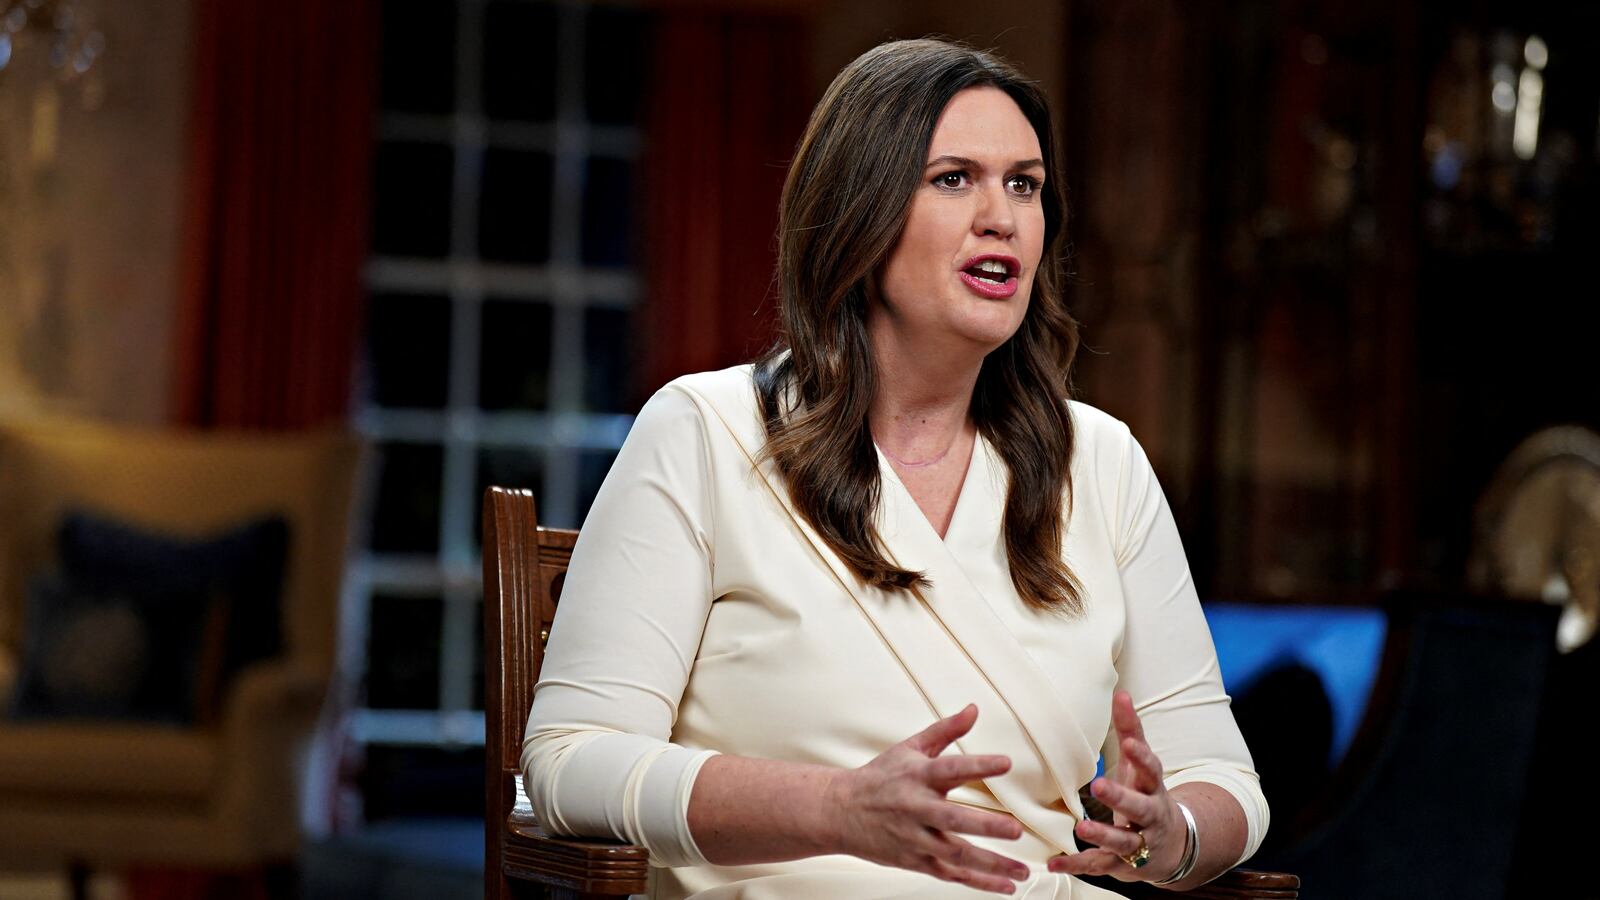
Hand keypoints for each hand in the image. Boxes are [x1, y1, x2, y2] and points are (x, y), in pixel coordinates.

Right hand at [827, 703, 1030, 893]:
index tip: (1006, 762)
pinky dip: (978, 882)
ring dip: (990, 865)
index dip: (978, 765)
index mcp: (918, 776)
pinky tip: (1004, 886)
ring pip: (955, 855)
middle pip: (953, 819)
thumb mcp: (910, 748)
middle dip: (985, 826)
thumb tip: (974, 710)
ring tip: (1021, 871)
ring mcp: (915, 837)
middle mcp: (917, 808)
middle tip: (1015, 830)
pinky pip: (950, 874)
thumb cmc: (879, 778)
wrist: (838, 811)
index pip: (951, 768)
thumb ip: (946, 730)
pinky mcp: (915, 860)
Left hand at [1047, 691, 1184, 882]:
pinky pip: (1099, 865)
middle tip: (1099, 785)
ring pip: (1123, 841)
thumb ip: (1131, 731)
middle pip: (1140, 808)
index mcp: (1153, 787)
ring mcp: (1138, 843)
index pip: (1153, 770)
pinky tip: (1054, 863)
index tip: (1131, 743)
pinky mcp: (1122, 865)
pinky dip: (1076, 865)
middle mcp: (1150, 816)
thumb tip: (1121, 693)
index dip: (1143, 757)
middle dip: (1121, 798)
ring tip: (1081, 828)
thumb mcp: (1141, 764)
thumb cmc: (1147, 793)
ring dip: (1102, 835)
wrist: (1170, 845)